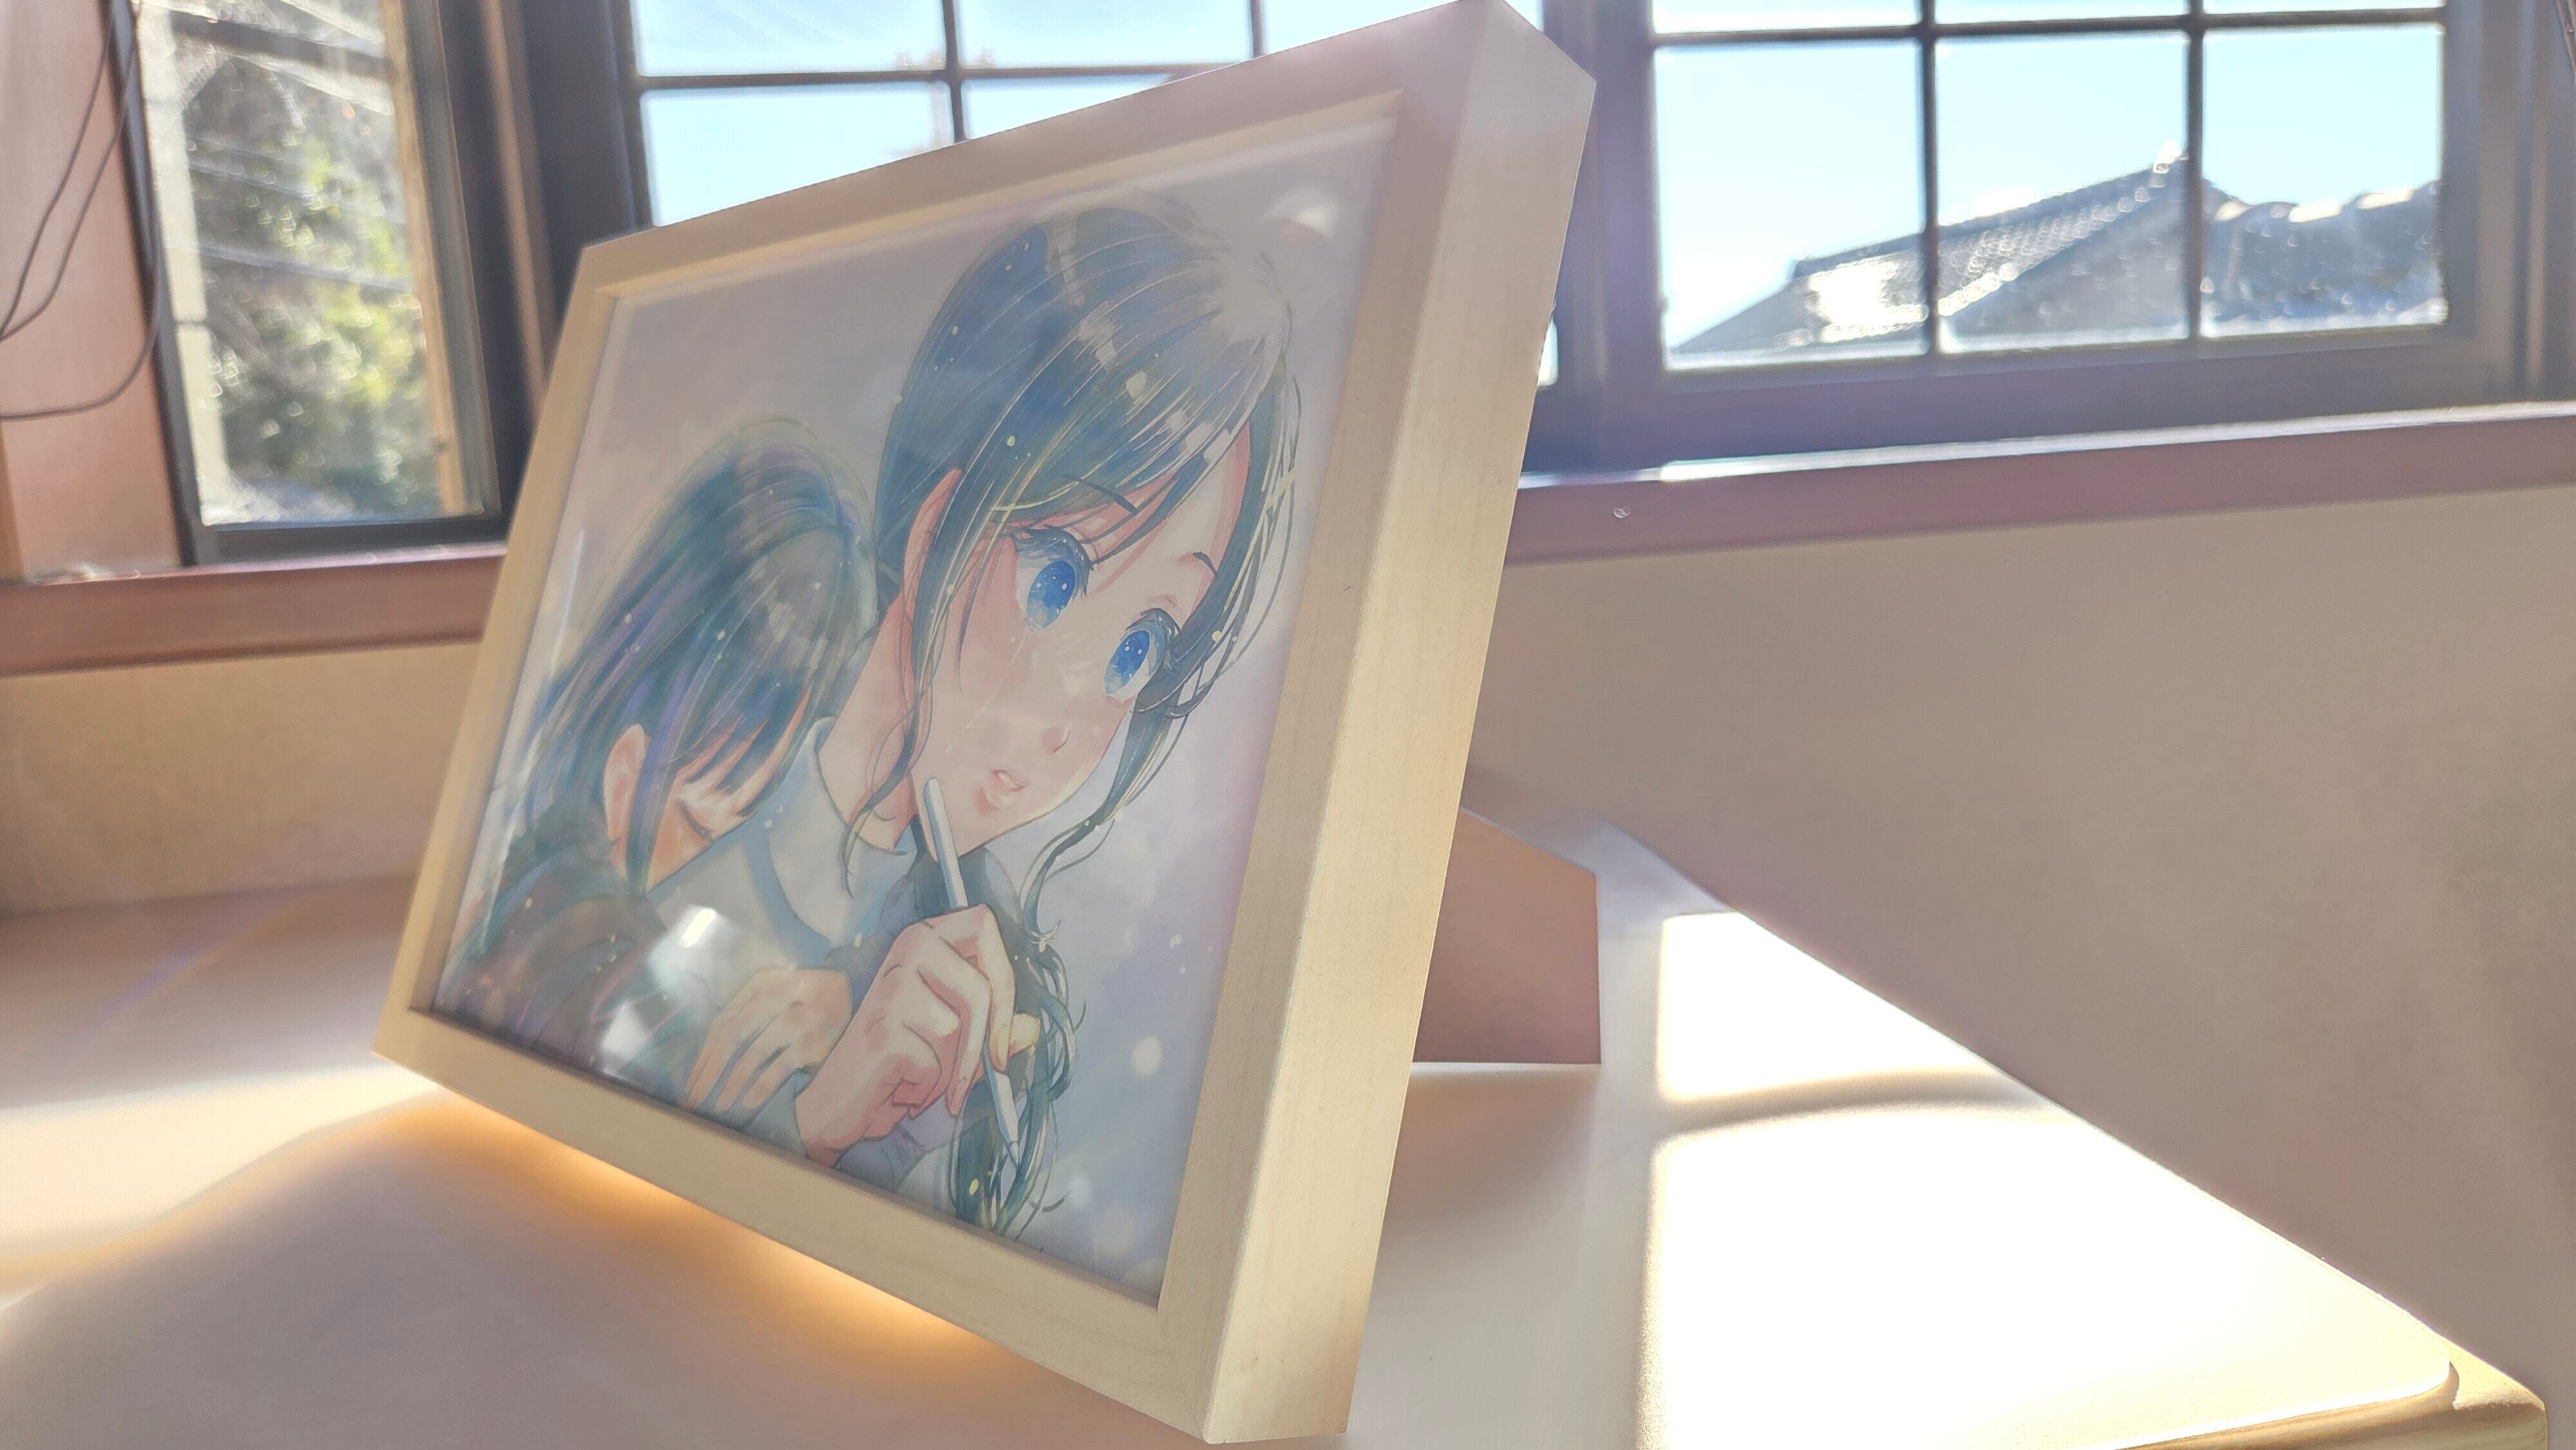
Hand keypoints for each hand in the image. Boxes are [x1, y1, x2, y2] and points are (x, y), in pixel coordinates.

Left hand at [686, 968, 853, 1116]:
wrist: (850, 986)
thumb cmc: (804, 994)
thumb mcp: (774, 989)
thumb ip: (746, 1011)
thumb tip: (711, 1055)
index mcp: (760, 983)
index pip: (723, 1021)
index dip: (704, 1053)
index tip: (691, 1081)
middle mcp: (776, 995)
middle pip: (732, 1035)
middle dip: (710, 1071)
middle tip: (694, 1099)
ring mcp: (797, 1018)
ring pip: (754, 1052)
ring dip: (732, 1082)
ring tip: (719, 1105)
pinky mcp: (814, 1039)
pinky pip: (780, 1066)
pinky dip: (762, 1086)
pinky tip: (747, 1102)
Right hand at [792, 905, 1039, 1163]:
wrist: (839, 1104)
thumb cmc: (900, 1066)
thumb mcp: (955, 1044)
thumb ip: (992, 1033)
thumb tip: (1032, 1028)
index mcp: (924, 939)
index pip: (983, 923)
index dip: (1004, 973)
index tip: (1007, 1022)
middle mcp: (906, 950)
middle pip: (980, 986)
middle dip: (988, 1039)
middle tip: (991, 1071)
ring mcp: (890, 988)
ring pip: (957, 1029)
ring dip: (951, 1069)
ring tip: (923, 1075)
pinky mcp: (881, 1029)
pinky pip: (933, 1061)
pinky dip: (927, 1087)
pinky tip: (902, 1086)